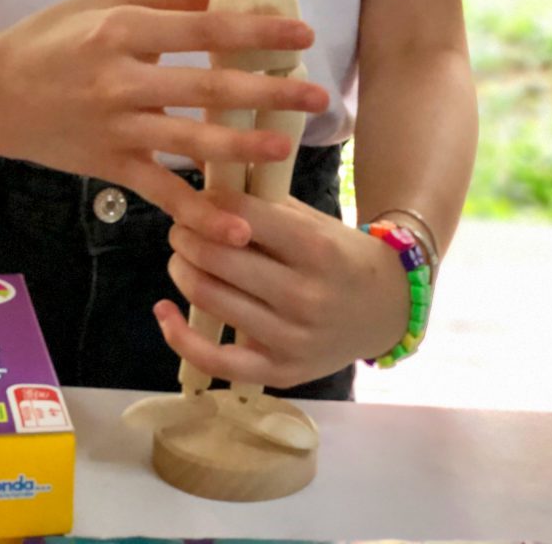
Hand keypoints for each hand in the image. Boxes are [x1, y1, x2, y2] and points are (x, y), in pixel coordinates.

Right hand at [0, 0, 328, 247]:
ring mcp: (117, 128)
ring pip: (190, 141)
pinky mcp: (111, 167)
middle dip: (266, 91)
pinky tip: (236, 228)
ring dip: (242, 147)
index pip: (203, 28)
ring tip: (285, 146)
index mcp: (123, 29)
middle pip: (206, 87)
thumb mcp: (105, 1)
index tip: (302, 33)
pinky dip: (199, 214)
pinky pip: (162, 192)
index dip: (255, 31)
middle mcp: (122, 80)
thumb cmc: (50, 37)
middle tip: (315, 94)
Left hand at [155, 190, 410, 387]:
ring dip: (182, 270)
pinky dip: (181, 336)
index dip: (210, 202)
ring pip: (211, 299)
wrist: (386, 309)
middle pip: (219, 258)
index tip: (197, 198)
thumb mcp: (311, 221)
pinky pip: (216, 361)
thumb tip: (203, 180)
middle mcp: (304, 295)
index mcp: (315, 249)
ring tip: (181, 256)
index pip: (243, 216)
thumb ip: (263, 204)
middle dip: (187, 235)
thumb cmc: (341, 256)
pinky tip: (164, 310)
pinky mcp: (280, 372)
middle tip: (180, 226)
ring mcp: (291, 339)